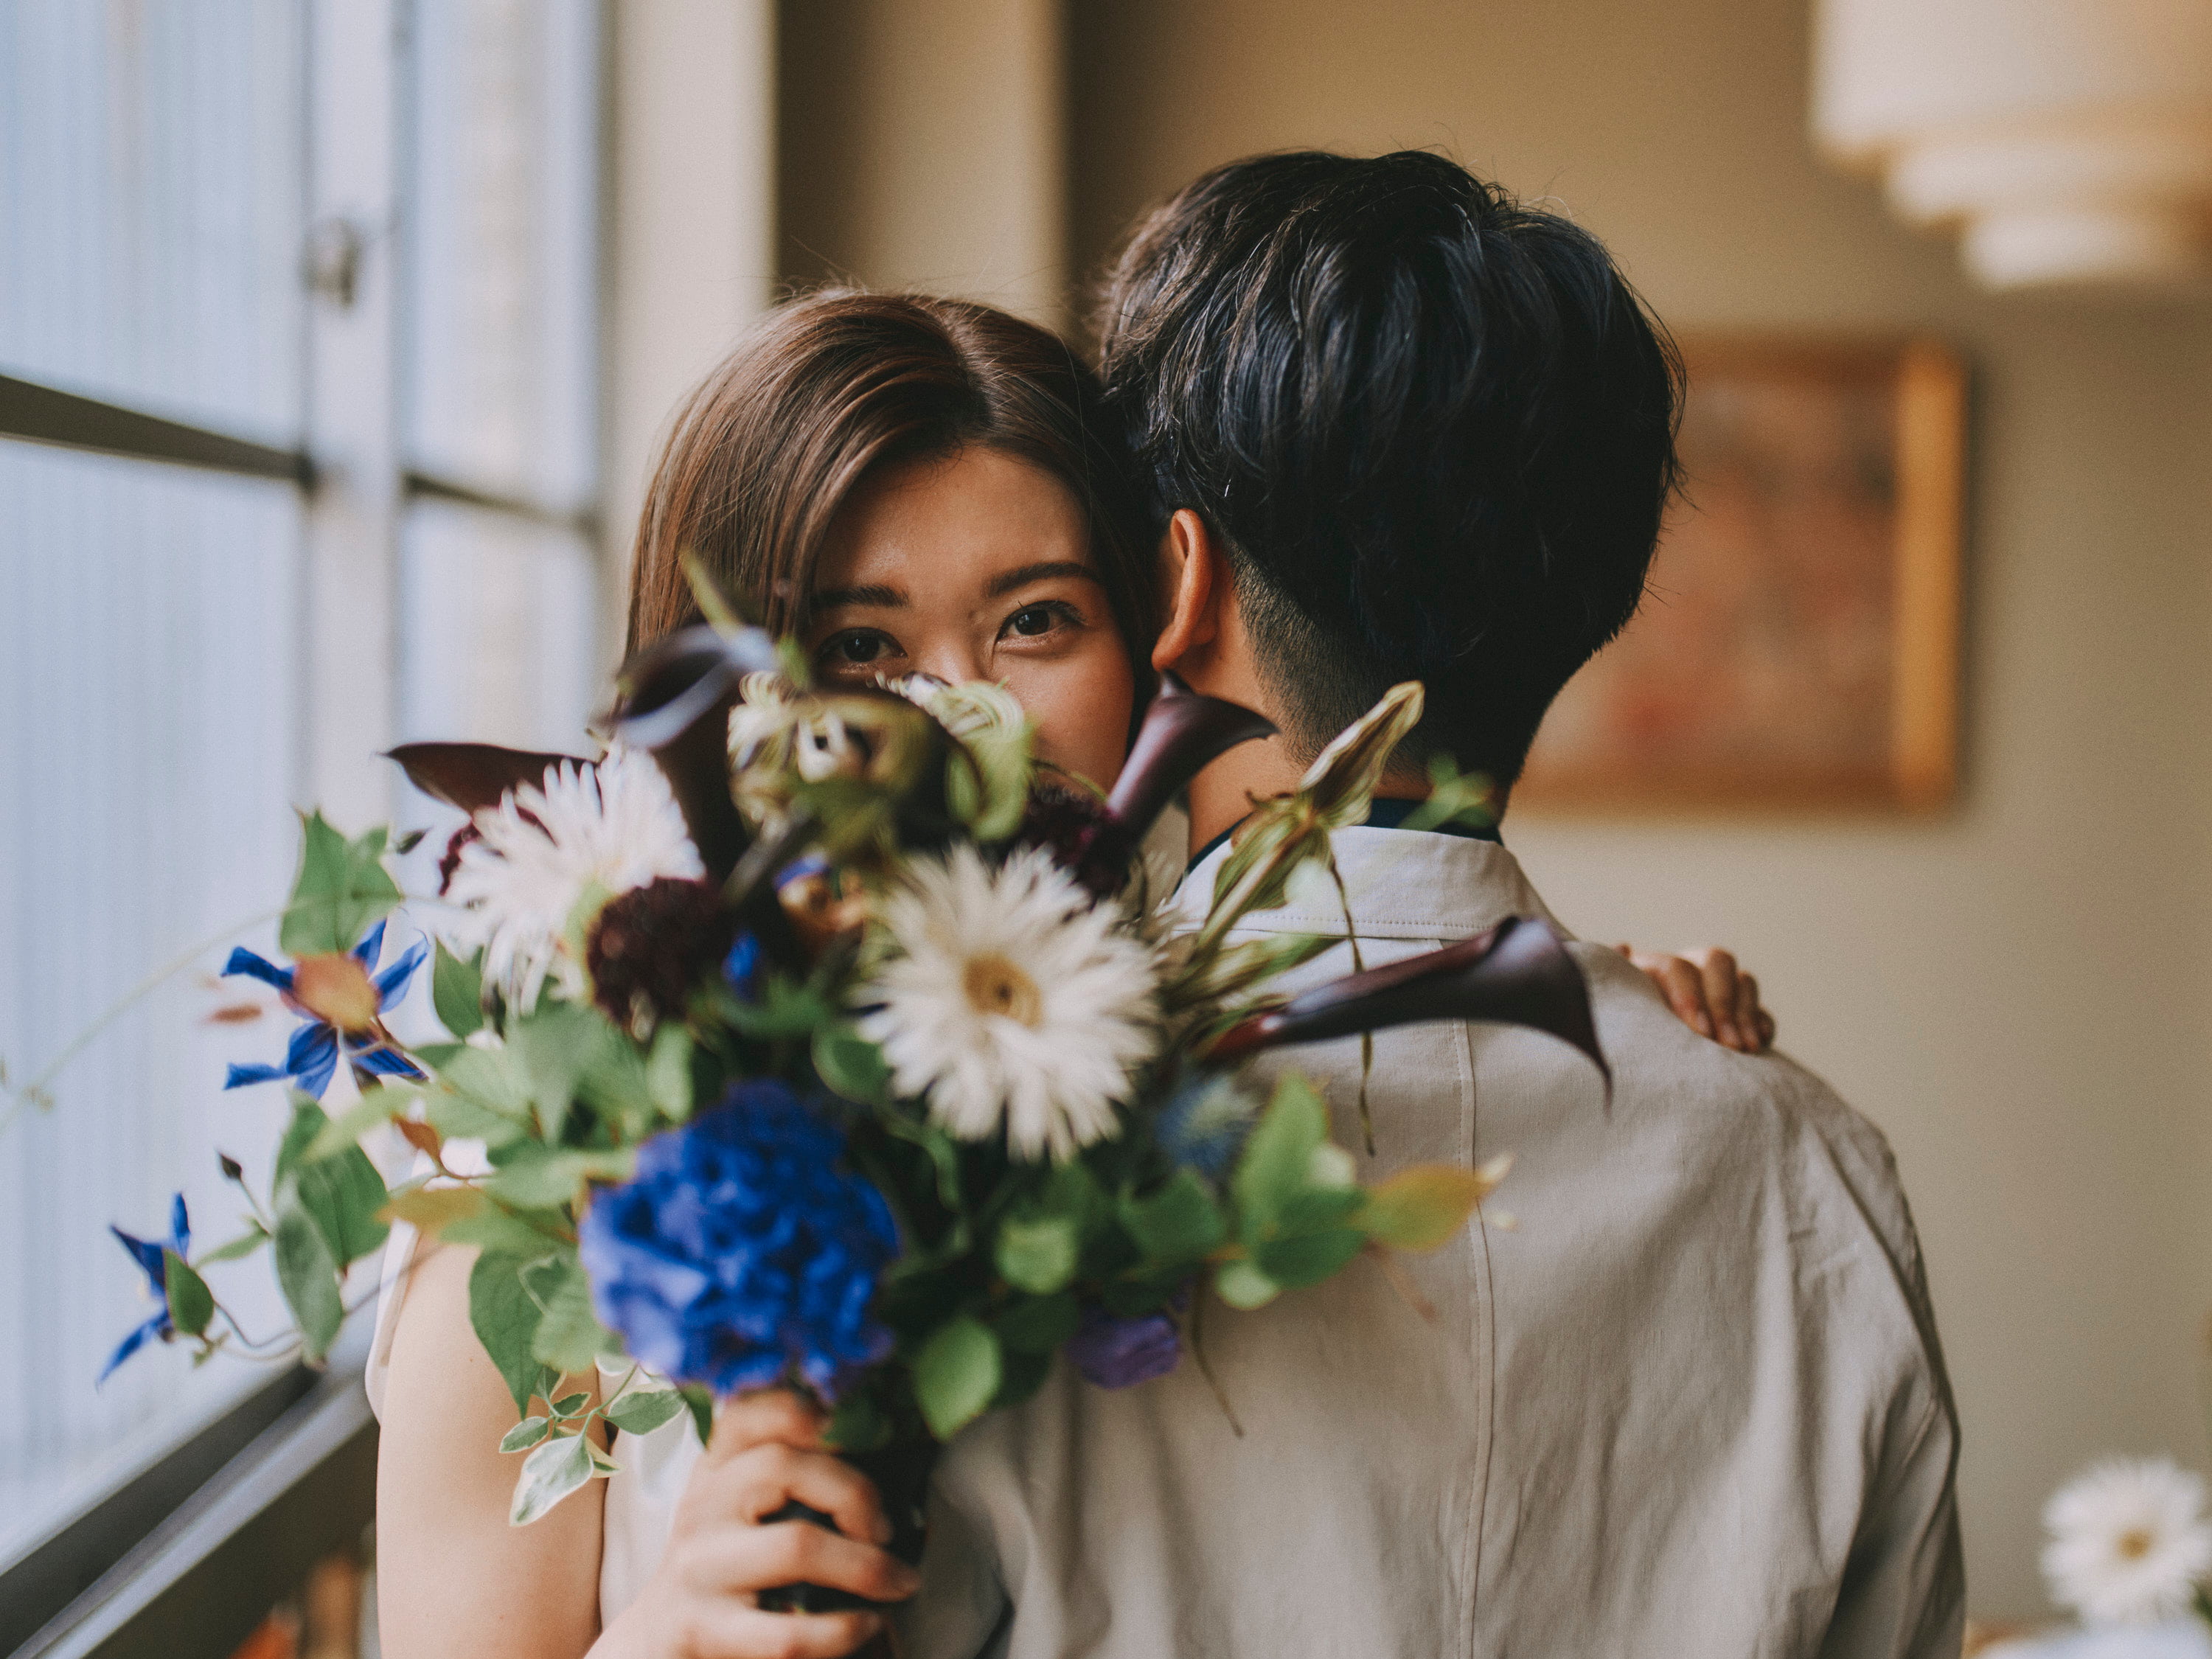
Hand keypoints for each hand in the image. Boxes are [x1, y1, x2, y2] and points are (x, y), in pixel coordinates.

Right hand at [599, 1390, 915, 1658]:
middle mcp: (701, 1508)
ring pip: (795, 1545)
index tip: (850, 1430)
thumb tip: (876, 1442)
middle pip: (783, 1466)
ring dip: (865, 1565)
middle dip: (855, 1494)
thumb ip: (785, 1470)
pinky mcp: (704, 1630)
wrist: (656, 1642)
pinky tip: (866, 1624)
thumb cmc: (722, 1566)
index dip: (803, 1410)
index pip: (748, 1413)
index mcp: (713, 1469)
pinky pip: (787, 1632)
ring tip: (897, 1581)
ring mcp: (699, 1570)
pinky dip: (842, 1630)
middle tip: (885, 1530)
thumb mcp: (736, 1505)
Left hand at [1617, 945, 1774, 1052]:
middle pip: (1717, 961)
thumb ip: (1615, 978)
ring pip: (1743, 981)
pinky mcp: (1737, 1012)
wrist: (1631, 1050)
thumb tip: (1622, 946)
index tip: (1698, 1032)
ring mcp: (1716, 987)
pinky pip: (1760, 1008)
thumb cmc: (1617, 1027)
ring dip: (1746, 1014)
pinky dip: (1762, 1022)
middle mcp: (1688, 967)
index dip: (1690, 997)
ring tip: (1745, 1049)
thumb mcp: (1612, 1004)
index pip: (1677, 967)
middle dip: (1723, 1004)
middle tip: (1727, 1044)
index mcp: (1654, 965)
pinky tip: (1760, 1041)